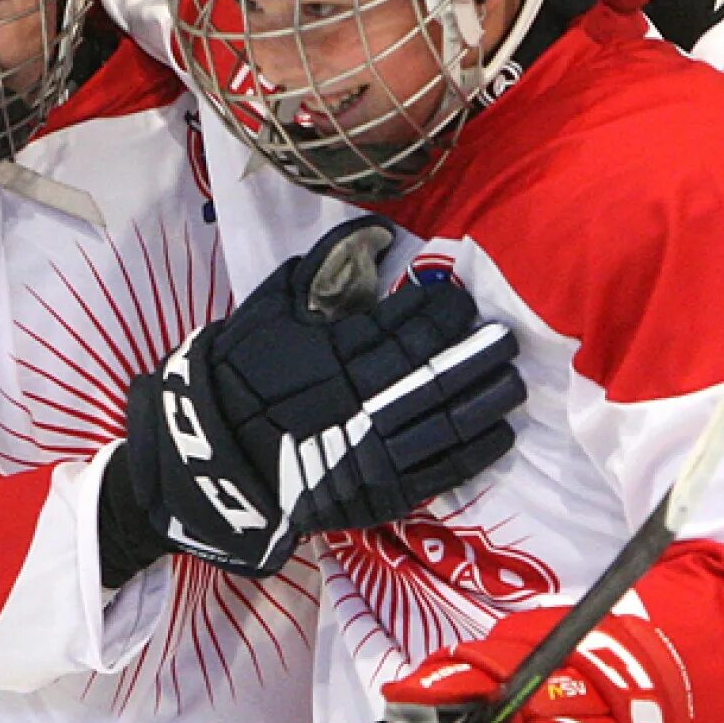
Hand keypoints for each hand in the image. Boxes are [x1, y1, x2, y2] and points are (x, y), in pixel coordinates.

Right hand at [106, 219, 524, 578]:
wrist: (211, 461)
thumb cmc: (236, 378)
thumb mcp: (267, 311)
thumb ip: (319, 270)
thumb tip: (371, 230)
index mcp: (333, 354)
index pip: (401, 327)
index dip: (438, 313)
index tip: (462, 300)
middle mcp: (359, 401)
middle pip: (433, 371)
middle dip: (475, 352)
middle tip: (506, 337)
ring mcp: (372, 450)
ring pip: (446, 420)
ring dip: (485, 398)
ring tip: (512, 379)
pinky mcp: (378, 491)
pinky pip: (440, 470)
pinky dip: (476, 452)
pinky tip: (501, 433)